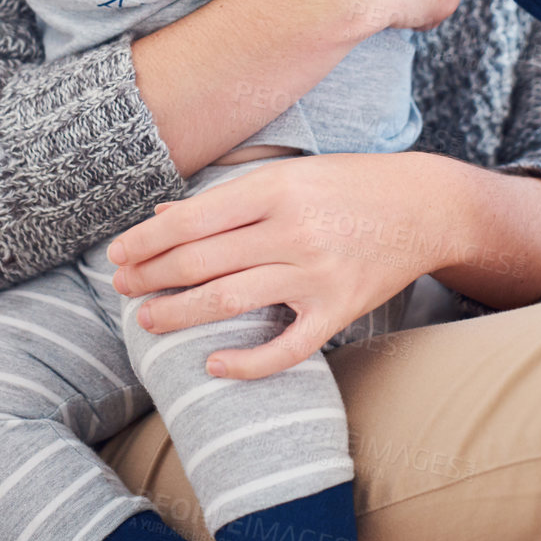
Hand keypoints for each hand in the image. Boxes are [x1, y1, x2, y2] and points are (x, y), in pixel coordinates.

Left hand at [107, 152, 442, 378]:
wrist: (423, 206)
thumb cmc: (346, 185)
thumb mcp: (286, 175)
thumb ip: (225, 197)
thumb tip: (161, 216)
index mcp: (274, 187)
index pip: (192, 220)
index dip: (146, 241)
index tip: (117, 256)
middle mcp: (292, 229)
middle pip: (202, 261)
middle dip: (152, 277)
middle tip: (122, 289)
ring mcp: (316, 273)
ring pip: (229, 300)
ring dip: (179, 315)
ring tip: (148, 320)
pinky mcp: (339, 310)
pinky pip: (286, 347)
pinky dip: (247, 362)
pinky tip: (214, 365)